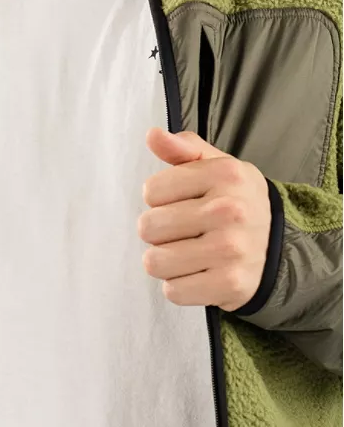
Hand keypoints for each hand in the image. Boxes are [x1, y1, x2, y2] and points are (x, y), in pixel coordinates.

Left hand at [137, 127, 270, 310]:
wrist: (279, 247)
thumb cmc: (235, 202)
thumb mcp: (217, 167)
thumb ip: (182, 149)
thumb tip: (153, 135)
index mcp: (225, 174)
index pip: (151, 191)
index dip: (161, 200)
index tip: (184, 203)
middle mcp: (230, 210)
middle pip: (148, 227)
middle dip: (160, 233)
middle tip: (186, 232)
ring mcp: (231, 249)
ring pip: (155, 262)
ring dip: (166, 262)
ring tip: (190, 254)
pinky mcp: (230, 284)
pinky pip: (173, 291)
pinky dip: (181, 286)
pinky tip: (200, 274)